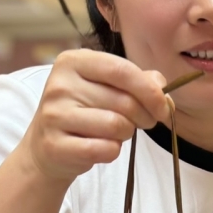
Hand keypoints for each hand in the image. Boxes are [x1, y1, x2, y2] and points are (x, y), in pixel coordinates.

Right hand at [19, 49, 174, 184]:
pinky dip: (112, 152)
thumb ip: (137, 81)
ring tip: (115, 133)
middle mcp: (60, 84)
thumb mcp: (107, 88)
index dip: (150, 91)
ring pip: (116, 126)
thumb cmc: (85, 113)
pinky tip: (101, 147)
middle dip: (143, 116)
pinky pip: (104, 149)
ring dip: (126, 134)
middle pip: (124, 101)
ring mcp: (54, 115)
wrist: (48, 147)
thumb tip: (162, 86)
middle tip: (142, 123)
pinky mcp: (55, 145)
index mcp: (73, 61)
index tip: (164, 107)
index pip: (122, 70)